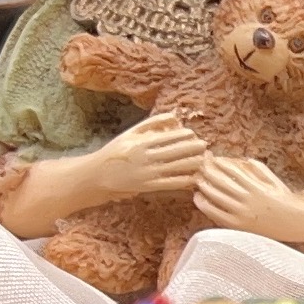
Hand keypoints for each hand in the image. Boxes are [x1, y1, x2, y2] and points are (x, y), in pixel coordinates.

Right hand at [93, 114, 208, 201]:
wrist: (97, 175)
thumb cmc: (116, 151)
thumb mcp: (131, 133)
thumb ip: (152, 123)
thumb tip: (174, 117)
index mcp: (141, 142)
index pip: (169, 137)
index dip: (184, 135)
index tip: (194, 134)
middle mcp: (146, 157)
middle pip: (176, 151)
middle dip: (193, 148)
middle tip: (205, 145)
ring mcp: (148, 173)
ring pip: (177, 167)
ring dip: (193, 163)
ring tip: (204, 159)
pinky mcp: (149, 186)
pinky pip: (171, 183)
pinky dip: (185, 180)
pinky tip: (194, 177)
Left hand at [194, 156, 303, 242]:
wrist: (294, 223)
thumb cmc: (284, 199)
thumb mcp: (273, 180)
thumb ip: (257, 168)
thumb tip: (240, 160)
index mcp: (256, 186)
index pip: (232, 170)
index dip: (218, 163)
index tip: (211, 157)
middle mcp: (248, 200)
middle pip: (220, 182)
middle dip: (207, 171)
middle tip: (198, 165)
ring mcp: (242, 214)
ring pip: (215, 197)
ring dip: (203, 186)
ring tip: (197, 179)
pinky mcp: (238, 225)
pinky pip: (216, 214)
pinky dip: (204, 205)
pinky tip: (198, 198)